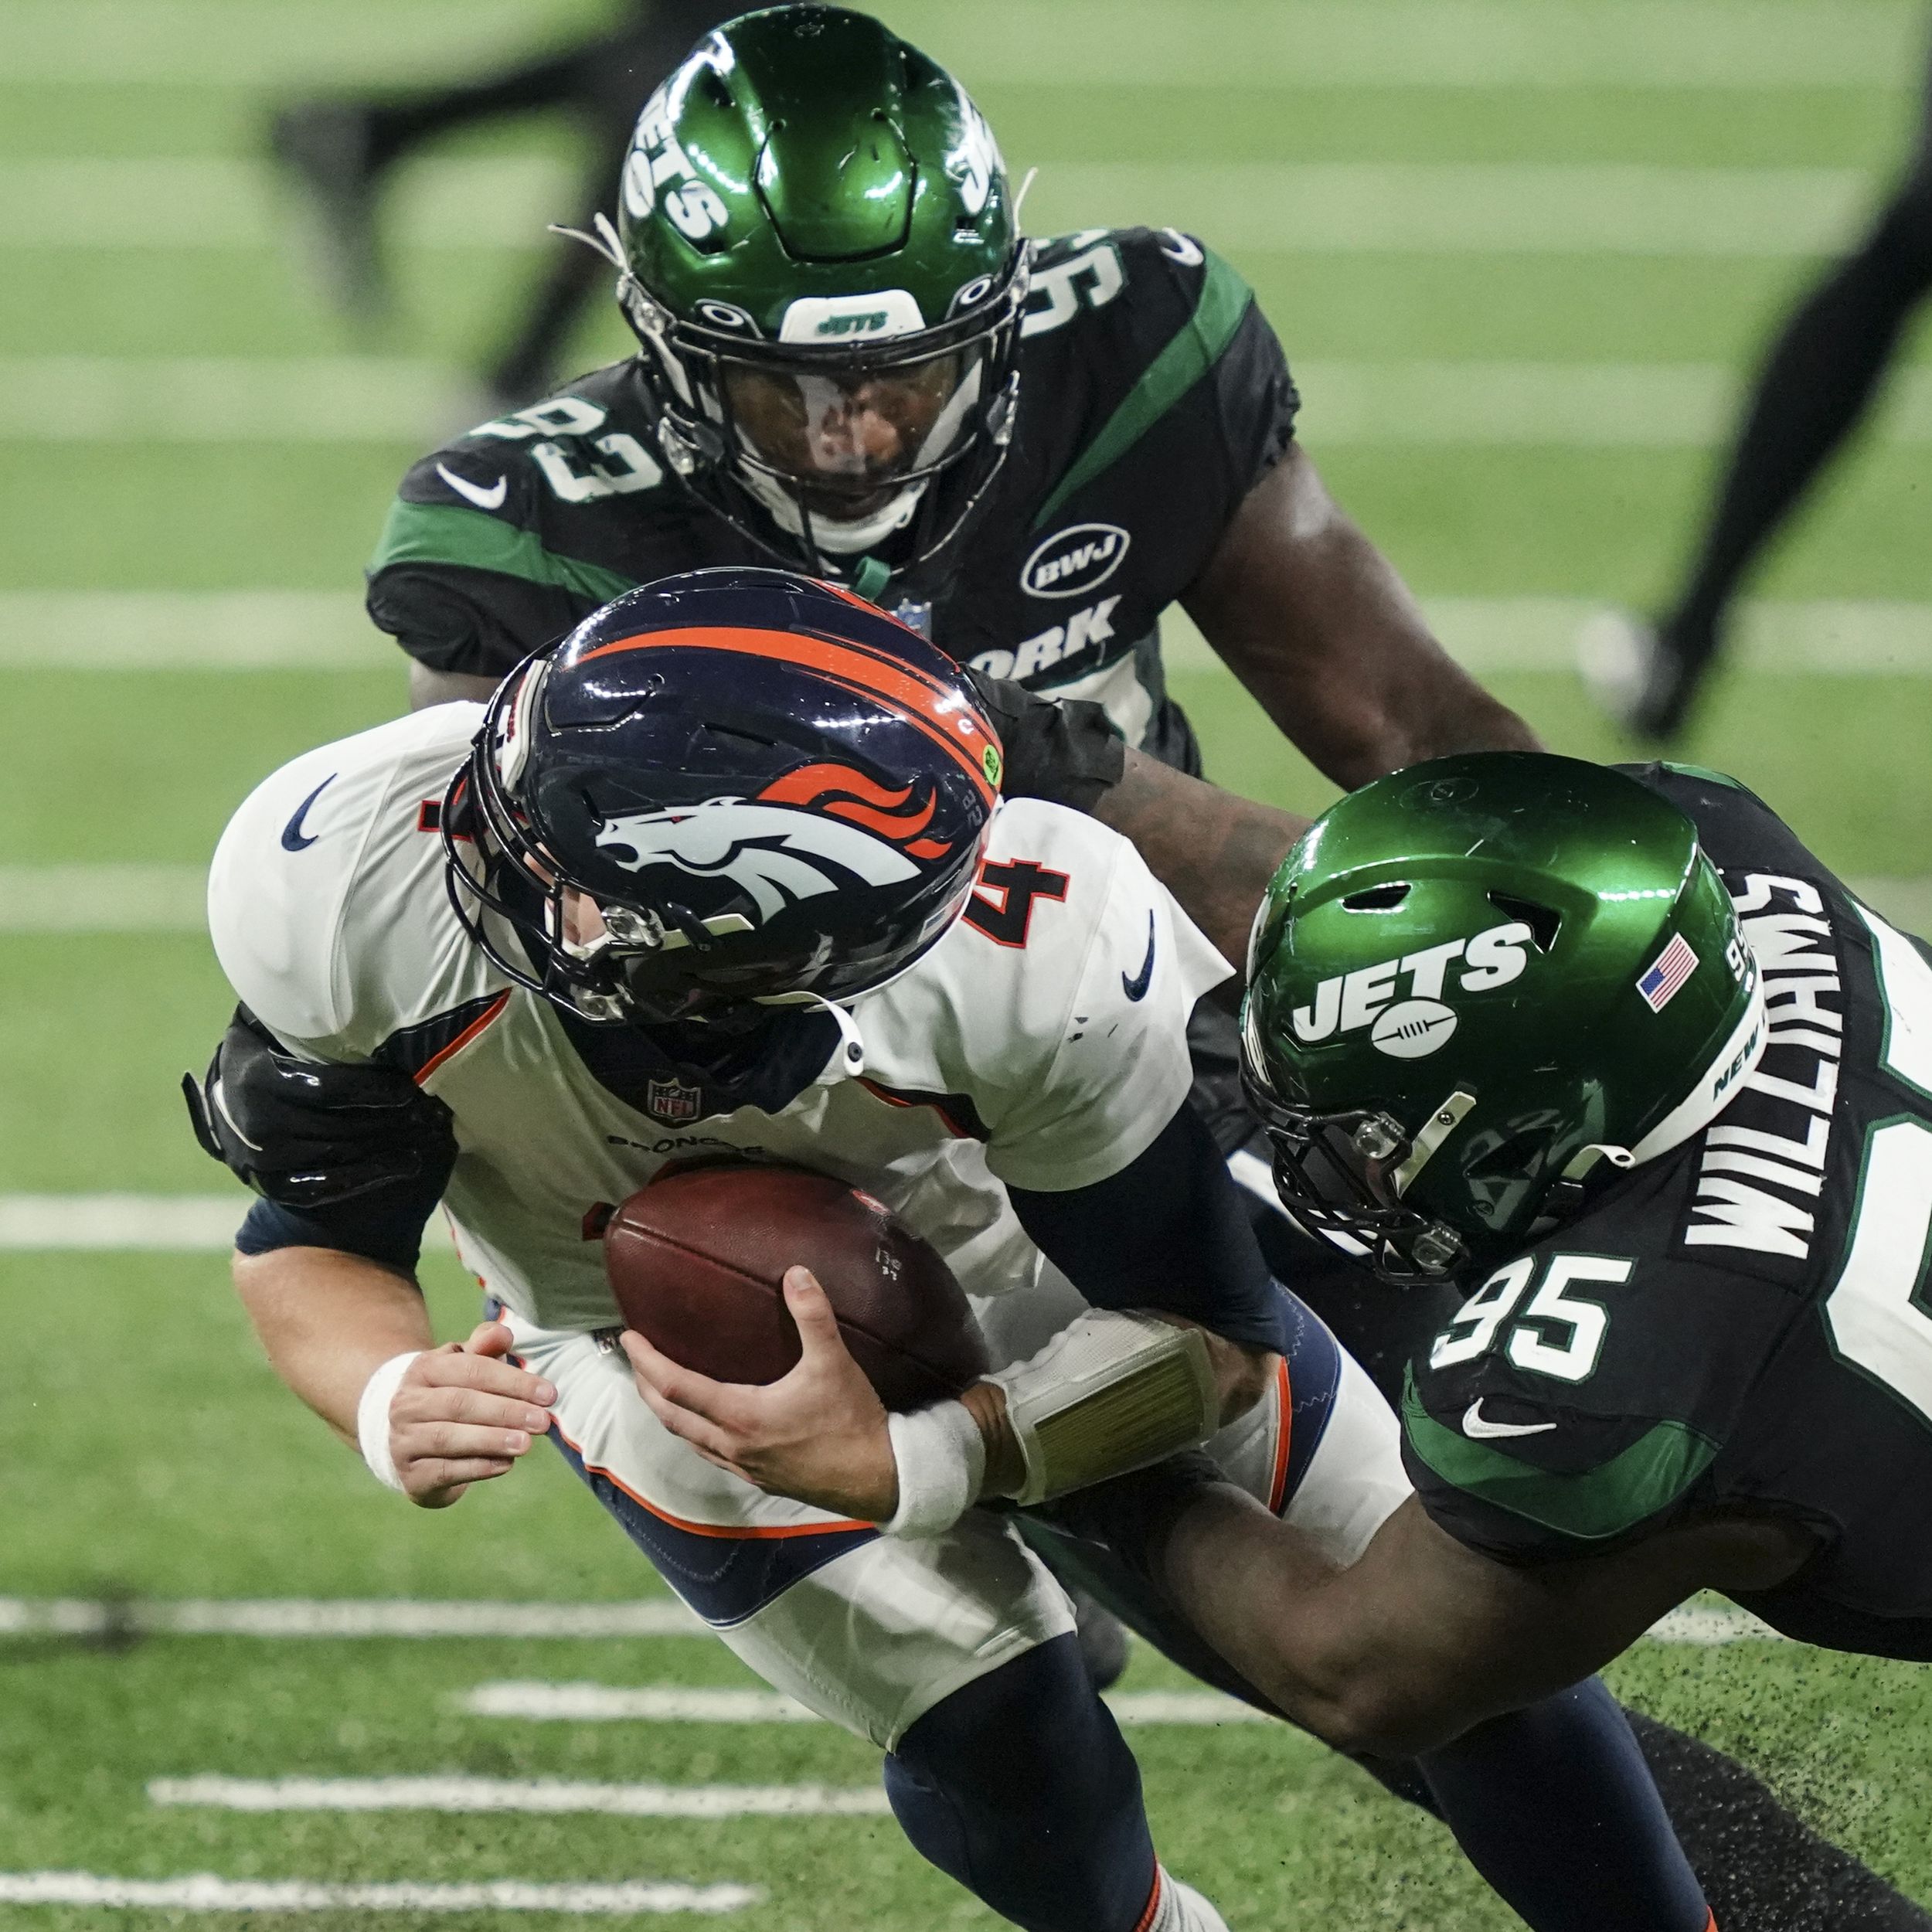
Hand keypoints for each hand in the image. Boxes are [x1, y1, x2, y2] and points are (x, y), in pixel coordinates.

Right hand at [388, 1321, 554, 1508]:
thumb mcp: (465, 1365)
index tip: (549, 1394)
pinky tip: (506, 1464)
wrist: (411, 1440)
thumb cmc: (452, 1393)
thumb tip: (504, 1332)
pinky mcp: (410, 1474)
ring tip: (526, 1443)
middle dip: (506, 1412)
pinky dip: (478, 1467)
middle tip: (542, 1421)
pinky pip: (444, 1471)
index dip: (512, 1381)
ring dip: (492, 1440)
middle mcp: (407, 1403)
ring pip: (448, 1438)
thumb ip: (486, 1346)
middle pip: (459, 1404)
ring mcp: (403, 1440)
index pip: (471, 1370)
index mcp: (424, 1369)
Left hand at [621, 1268, 898, 1520]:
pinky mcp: (759, 1478)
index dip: (647, 1361)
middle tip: (634, 1357)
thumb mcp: (834, 1362)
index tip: (629, 1337)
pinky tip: (704, 1422)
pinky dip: (693, 1432)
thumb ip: (813, 1316)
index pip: (675, 1386)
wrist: (877, 1478)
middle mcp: (732, 1444)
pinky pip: (709, 1454)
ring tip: (658, 1386)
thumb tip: (795, 1273)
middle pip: (669, 1416)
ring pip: (687, 1439)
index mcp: (741, 1415)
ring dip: (665, 1411)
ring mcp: (743, 1466)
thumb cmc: (852, 1421)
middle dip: (644, 1385)